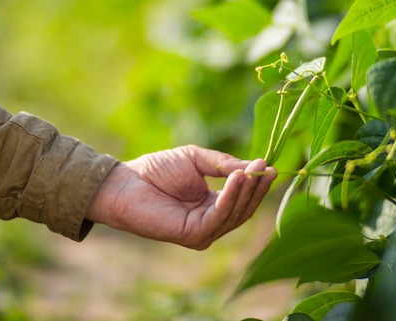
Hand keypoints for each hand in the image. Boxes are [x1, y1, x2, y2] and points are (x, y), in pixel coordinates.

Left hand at [86, 145, 275, 248]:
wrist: (125, 181)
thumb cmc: (156, 169)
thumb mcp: (197, 160)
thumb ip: (223, 164)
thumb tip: (254, 167)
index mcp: (211, 206)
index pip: (242, 198)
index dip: (256, 183)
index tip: (270, 165)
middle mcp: (210, 222)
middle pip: (243, 209)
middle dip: (256, 188)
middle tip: (267, 167)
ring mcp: (202, 232)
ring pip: (235, 214)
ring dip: (246, 190)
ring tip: (253, 169)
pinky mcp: (193, 235)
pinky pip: (219, 216)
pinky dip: (231, 196)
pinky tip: (237, 179)